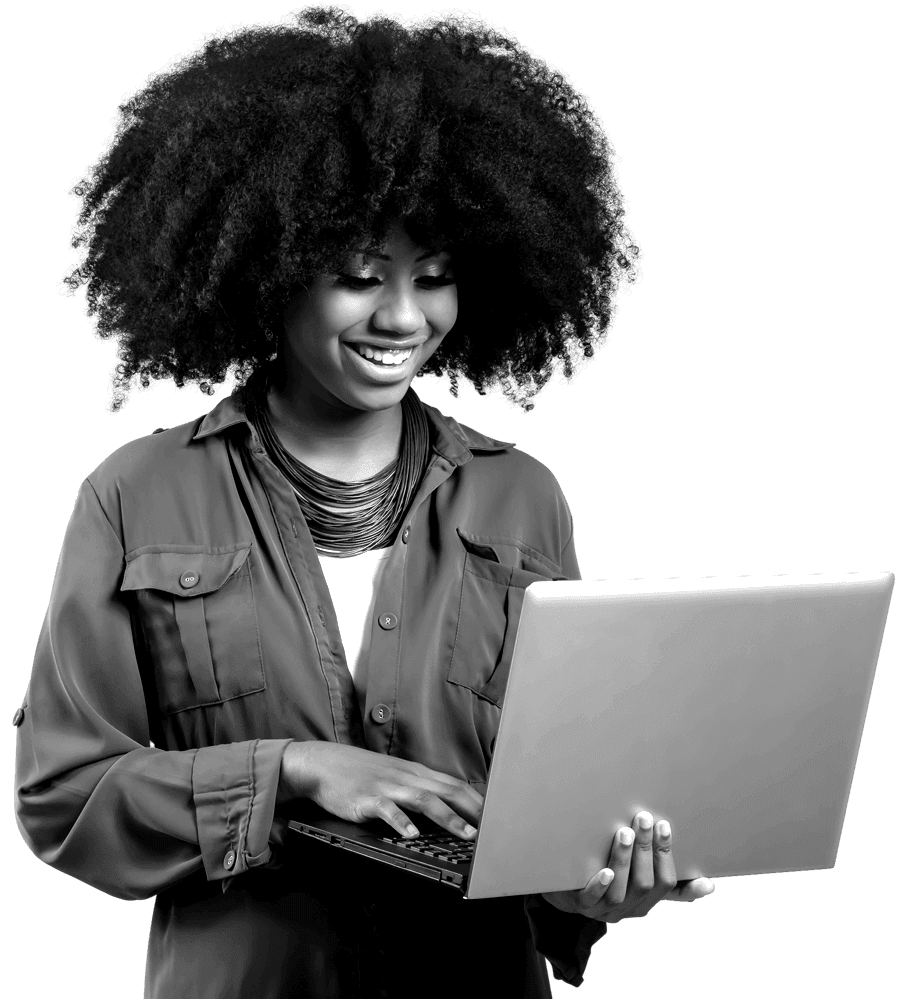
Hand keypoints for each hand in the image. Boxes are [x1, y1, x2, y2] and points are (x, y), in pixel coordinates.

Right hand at [278, 741, 482, 840]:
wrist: (324, 763)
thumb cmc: (360, 772)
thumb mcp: (394, 775)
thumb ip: (418, 788)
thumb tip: (446, 807)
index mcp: (415, 773)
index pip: (454, 784)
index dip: (476, 801)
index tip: (495, 817)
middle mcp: (406, 777)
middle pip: (446, 790)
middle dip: (471, 811)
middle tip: (491, 830)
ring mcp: (387, 787)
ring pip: (423, 799)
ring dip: (447, 817)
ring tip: (464, 834)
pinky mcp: (367, 798)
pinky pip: (387, 810)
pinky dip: (401, 822)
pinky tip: (411, 834)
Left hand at [541, 811, 715, 923]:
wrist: (564, 893)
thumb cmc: (607, 879)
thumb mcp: (637, 880)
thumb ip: (664, 877)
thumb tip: (709, 885)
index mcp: (645, 901)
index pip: (666, 884)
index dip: (669, 859)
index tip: (669, 831)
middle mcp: (628, 908)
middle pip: (645, 883)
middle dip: (647, 850)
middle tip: (645, 818)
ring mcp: (603, 909)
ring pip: (620, 890)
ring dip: (625, 860)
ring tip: (625, 832)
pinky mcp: (579, 905)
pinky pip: (591, 899)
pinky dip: (600, 886)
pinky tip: (606, 872)